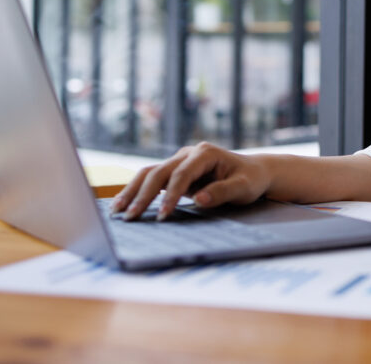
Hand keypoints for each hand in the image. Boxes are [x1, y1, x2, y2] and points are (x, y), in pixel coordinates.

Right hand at [110, 142, 271, 220]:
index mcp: (205, 153)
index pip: (182, 174)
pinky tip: (123, 205)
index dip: (171, 195)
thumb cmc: (250, 180)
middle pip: (158, 172)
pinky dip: (137, 191)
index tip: (163, 215)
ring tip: (116, 211)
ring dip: (132, 191)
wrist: (253, 172)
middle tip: (131, 217)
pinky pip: (152, 180)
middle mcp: (188, 153)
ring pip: (149, 173)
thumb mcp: (244, 188)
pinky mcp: (174, 170)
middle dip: (143, 195)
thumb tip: (199, 199)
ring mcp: (179, 160)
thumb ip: (223, 192)